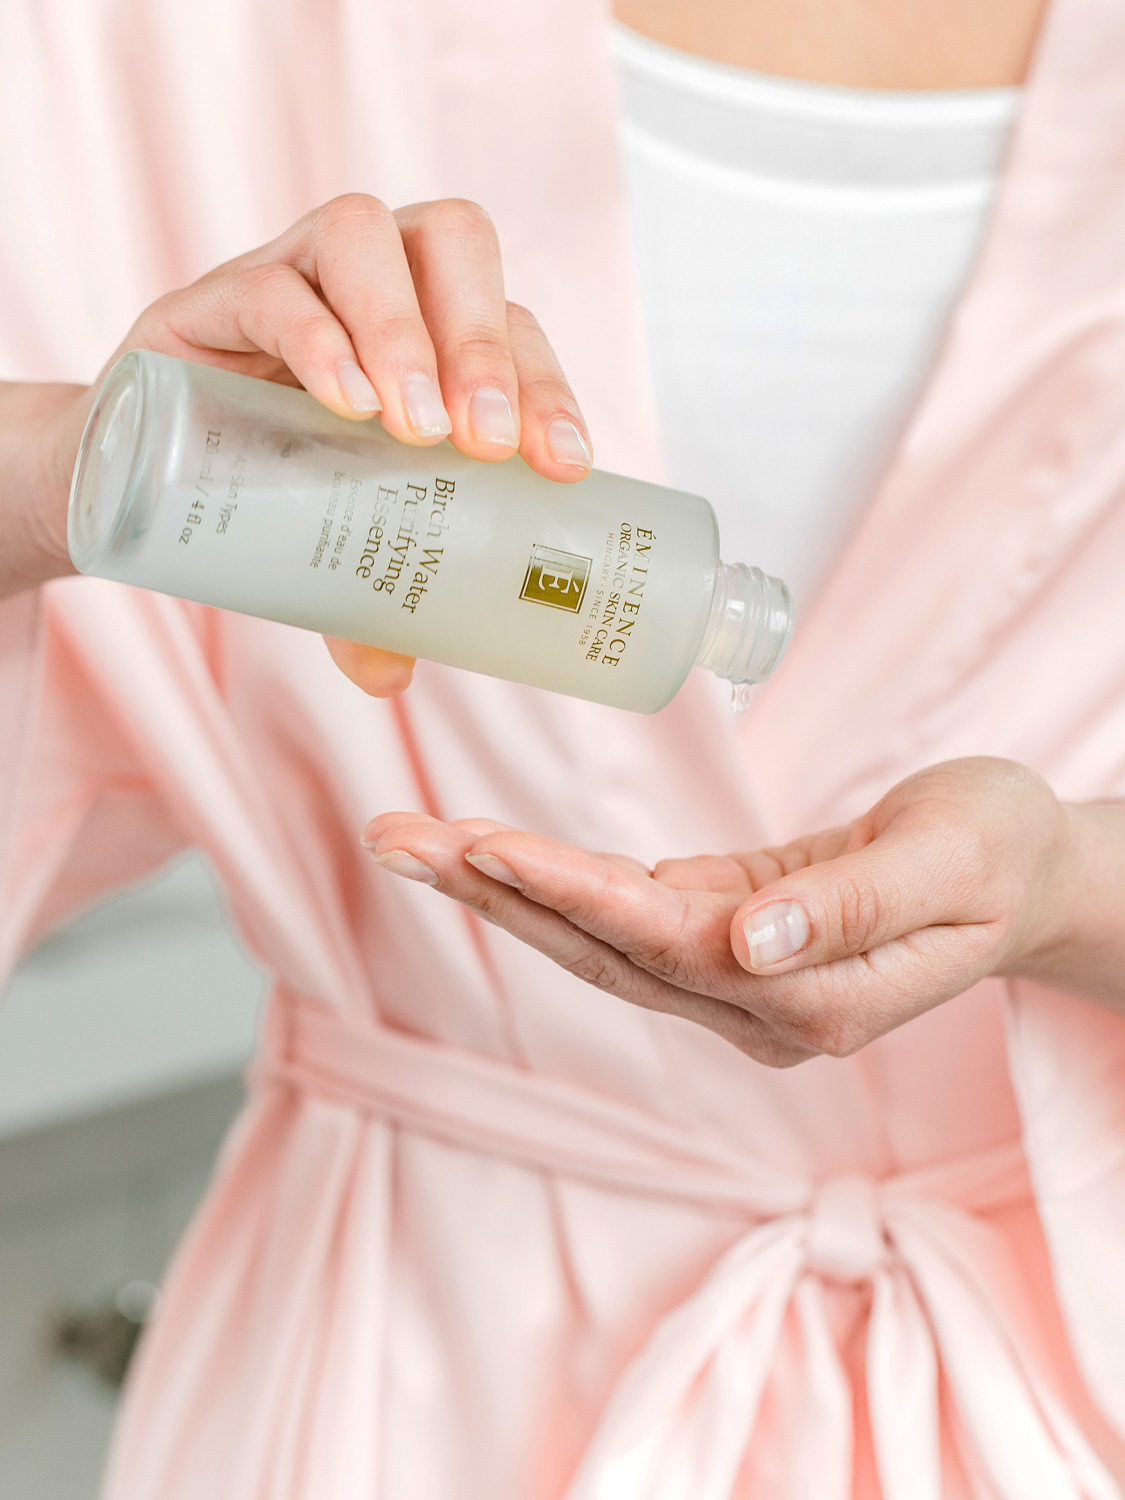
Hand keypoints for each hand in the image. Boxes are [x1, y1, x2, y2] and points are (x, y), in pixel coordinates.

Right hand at [9, 194, 591, 695]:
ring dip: (402, 334)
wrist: (138, 466)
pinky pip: (272, 284)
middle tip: (483, 444)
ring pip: (363, 233)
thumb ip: (364, 606)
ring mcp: (294, 274)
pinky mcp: (215, 294)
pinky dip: (316, 340)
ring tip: (414, 432)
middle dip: (483, 344)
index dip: (546, 386)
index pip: (512, 326)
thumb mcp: (335, 546)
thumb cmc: (268, 491)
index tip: (561, 468)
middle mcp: (372, 280)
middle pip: (453, 240)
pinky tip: (341, 405)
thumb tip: (391, 676)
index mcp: (429, 331)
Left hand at [361, 758, 1124, 1066]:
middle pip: (601, 948)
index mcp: (811, 996)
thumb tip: (744, 942)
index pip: (661, 941)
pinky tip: (493, 855)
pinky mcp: (730, 937)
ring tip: (415, 840)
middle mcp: (759, 1005)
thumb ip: (848, 910)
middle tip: (395, 840)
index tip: (479, 845)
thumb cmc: (1000, 856)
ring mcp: (738, 979)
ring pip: (599, 936)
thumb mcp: (950, 865)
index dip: (567, 891)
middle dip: (493, 891)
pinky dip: (558, 881)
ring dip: (505, 886)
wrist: (1027, 876)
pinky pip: (629, 912)